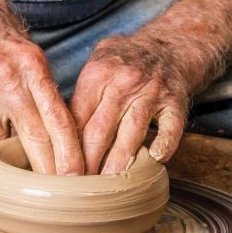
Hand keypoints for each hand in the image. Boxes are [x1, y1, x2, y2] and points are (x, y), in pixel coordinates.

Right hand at [0, 0, 82, 174]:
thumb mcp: (23, 42)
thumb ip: (39, 77)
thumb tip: (58, 118)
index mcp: (32, 64)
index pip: (59, 118)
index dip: (70, 153)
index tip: (78, 177)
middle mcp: (7, 78)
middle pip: (35, 138)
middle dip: (49, 170)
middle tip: (58, 194)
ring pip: (0, 138)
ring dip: (7, 144)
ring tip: (5, 128)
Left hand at [70, 33, 204, 173]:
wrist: (170, 45)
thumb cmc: (126, 61)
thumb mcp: (97, 65)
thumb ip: (80, 96)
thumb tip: (57, 132)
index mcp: (97, 74)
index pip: (77, 118)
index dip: (68, 148)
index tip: (61, 172)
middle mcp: (123, 83)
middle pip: (100, 130)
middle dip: (88, 163)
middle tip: (79, 187)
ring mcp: (150, 92)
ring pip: (131, 133)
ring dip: (119, 162)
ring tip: (109, 185)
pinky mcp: (174, 102)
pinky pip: (171, 127)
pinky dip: (164, 144)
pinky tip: (155, 160)